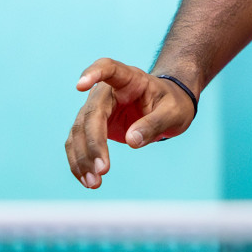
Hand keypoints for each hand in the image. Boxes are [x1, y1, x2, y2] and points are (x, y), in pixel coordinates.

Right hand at [65, 58, 195, 188]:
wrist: (169, 106)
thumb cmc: (173, 103)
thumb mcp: (174, 112)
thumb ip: (154, 123)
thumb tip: (131, 141)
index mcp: (129, 79)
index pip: (107, 68)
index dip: (93, 74)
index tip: (81, 85)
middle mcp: (106, 92)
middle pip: (91, 113)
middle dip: (93, 143)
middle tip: (103, 170)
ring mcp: (96, 110)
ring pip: (79, 131)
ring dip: (83, 158)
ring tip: (94, 183)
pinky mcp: (92, 127)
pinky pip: (78, 144)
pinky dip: (80, 162)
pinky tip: (86, 180)